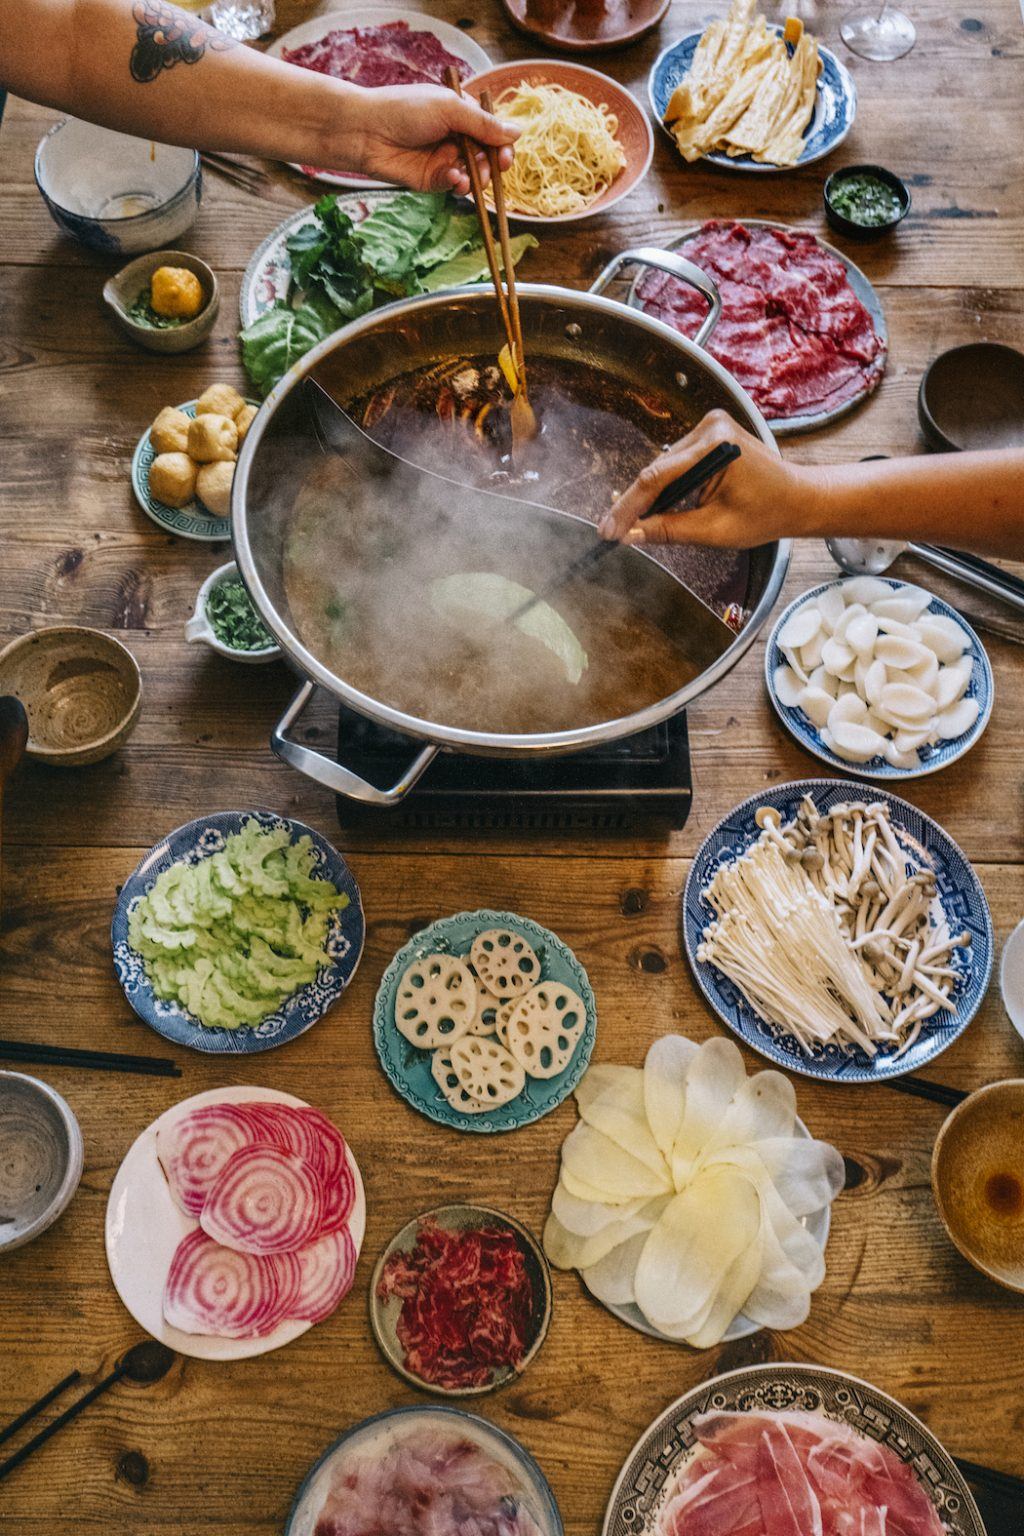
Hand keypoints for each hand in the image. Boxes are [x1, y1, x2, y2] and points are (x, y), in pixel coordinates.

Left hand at [339, 84, 517, 193]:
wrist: (367, 132)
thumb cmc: (405, 110)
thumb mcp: (450, 109)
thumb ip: (483, 124)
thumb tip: (519, 132)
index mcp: (461, 113)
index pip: (492, 131)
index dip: (502, 145)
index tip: (505, 157)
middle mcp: (456, 136)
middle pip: (487, 155)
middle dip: (493, 164)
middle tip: (493, 169)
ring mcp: (445, 158)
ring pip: (475, 174)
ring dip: (478, 177)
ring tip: (472, 177)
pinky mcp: (433, 179)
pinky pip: (456, 185)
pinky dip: (459, 184)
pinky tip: (453, 179)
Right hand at [598, 411, 822, 548]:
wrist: (797, 497)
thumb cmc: (765, 514)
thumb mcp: (715, 530)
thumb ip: (669, 530)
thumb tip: (631, 535)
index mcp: (716, 447)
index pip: (656, 478)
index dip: (628, 507)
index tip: (609, 530)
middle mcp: (711, 427)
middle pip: (657, 469)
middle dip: (636, 502)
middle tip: (614, 531)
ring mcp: (711, 425)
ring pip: (664, 465)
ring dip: (651, 493)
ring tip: (631, 522)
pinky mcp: (711, 431)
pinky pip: (676, 460)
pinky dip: (666, 483)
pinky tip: (657, 505)